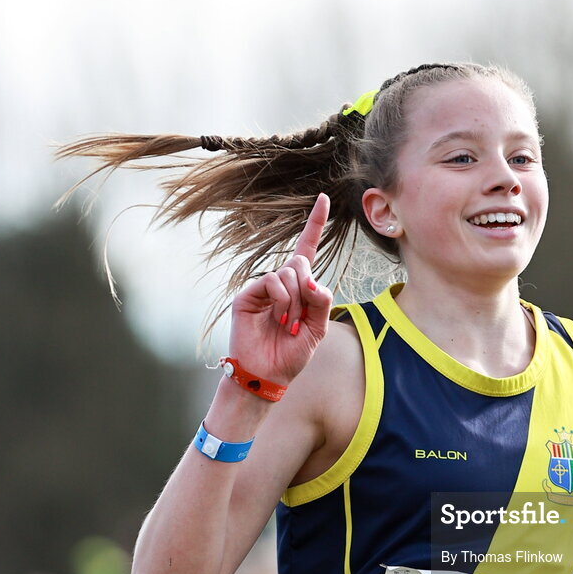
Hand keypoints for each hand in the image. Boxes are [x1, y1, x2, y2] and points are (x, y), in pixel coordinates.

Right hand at [228, 193, 334, 383]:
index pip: (307, 249)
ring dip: (295, 303)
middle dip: (307, 291)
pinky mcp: (248, 294)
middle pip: (301, 263)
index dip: (315, 224)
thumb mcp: (318, 328)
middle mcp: (280, 282)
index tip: (324, 198)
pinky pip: (272, 282)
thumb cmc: (292, 354)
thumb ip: (322, 301)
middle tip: (299, 320)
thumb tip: (312, 279)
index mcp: (299, 287)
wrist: (267, 375)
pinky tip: (277, 320)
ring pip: (289, 273)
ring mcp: (263, 287)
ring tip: (287, 325)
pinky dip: (281, 301)